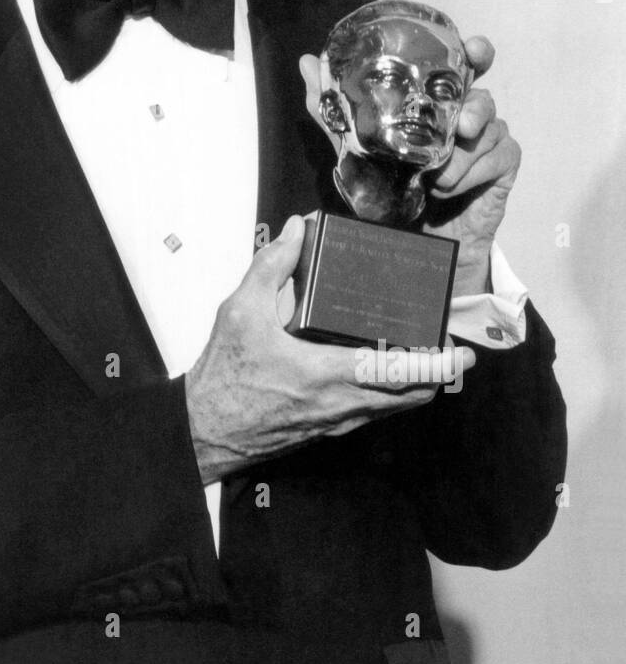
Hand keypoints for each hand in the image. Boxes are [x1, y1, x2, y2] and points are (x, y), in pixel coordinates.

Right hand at [184, 217, 474, 483]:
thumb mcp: (241, 311)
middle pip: (412, 397)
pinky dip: (388, 394)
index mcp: (327, 375)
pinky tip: (376, 370)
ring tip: (420, 354)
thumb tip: (297, 231)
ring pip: (394, 408)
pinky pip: (372, 413)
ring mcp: (336, 423)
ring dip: (414, 385)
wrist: (203, 431)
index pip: (402, 376)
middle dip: (438, 374)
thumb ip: (271, 266)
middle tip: (447, 347)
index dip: (439, 365)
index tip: (461, 351)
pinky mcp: (326, 430)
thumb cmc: (222, 379)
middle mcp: (340, 406)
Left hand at [299, 38, 520, 297]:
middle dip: (477, 105)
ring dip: (460, 155)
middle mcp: (466, 114)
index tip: (472, 49)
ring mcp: (488, 139)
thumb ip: (332, 107)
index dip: (474, 52)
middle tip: (463, 124)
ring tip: (436, 178)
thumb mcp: (354, 146)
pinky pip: (500, 155)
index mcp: (437, 102)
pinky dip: (472, 172)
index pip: (463, 65)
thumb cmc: (390, 188)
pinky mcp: (503, 166)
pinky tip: (450, 188)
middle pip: (484, 94)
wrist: (413, 242)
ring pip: (489, 128)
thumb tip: (305, 62)